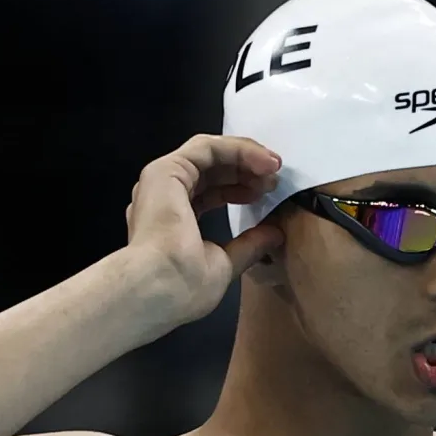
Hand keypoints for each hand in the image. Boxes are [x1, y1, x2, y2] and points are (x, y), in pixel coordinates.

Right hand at [125, 135, 284, 323]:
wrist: (159, 287)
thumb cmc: (183, 285)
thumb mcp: (224, 265)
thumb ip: (248, 246)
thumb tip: (274, 235)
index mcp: (172, 219)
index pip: (209, 193)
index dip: (239, 189)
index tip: (268, 194)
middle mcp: (164, 196)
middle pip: (210, 171)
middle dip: (245, 171)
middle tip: (275, 179)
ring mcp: (162, 181)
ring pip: (209, 154)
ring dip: (245, 156)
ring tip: (274, 167)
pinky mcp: (166, 170)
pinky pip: (206, 148)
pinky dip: (237, 149)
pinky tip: (262, 161)